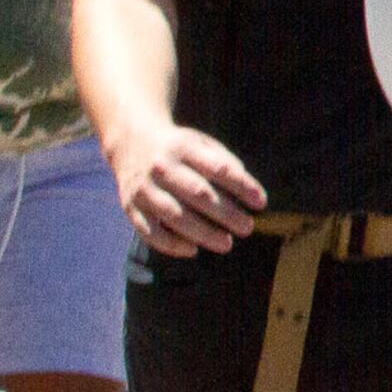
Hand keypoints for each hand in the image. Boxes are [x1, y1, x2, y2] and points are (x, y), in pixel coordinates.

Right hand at [107, 118, 265, 255]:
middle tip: (247, 227)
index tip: (261, 203)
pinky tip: (192, 250)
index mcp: (184, 147)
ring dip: (202, 233)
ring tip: (226, 244)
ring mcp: (143, 188)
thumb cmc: (179, 148)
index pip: (218, 168)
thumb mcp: (202, 143)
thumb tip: (249, 192)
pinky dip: (170, 244)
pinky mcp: (130, 207)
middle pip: (198, 193)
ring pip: (174, 215)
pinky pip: (149, 231)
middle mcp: (161, 167)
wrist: (131, 141)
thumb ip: (225, 163)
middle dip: (226, 213)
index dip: (242, 186)